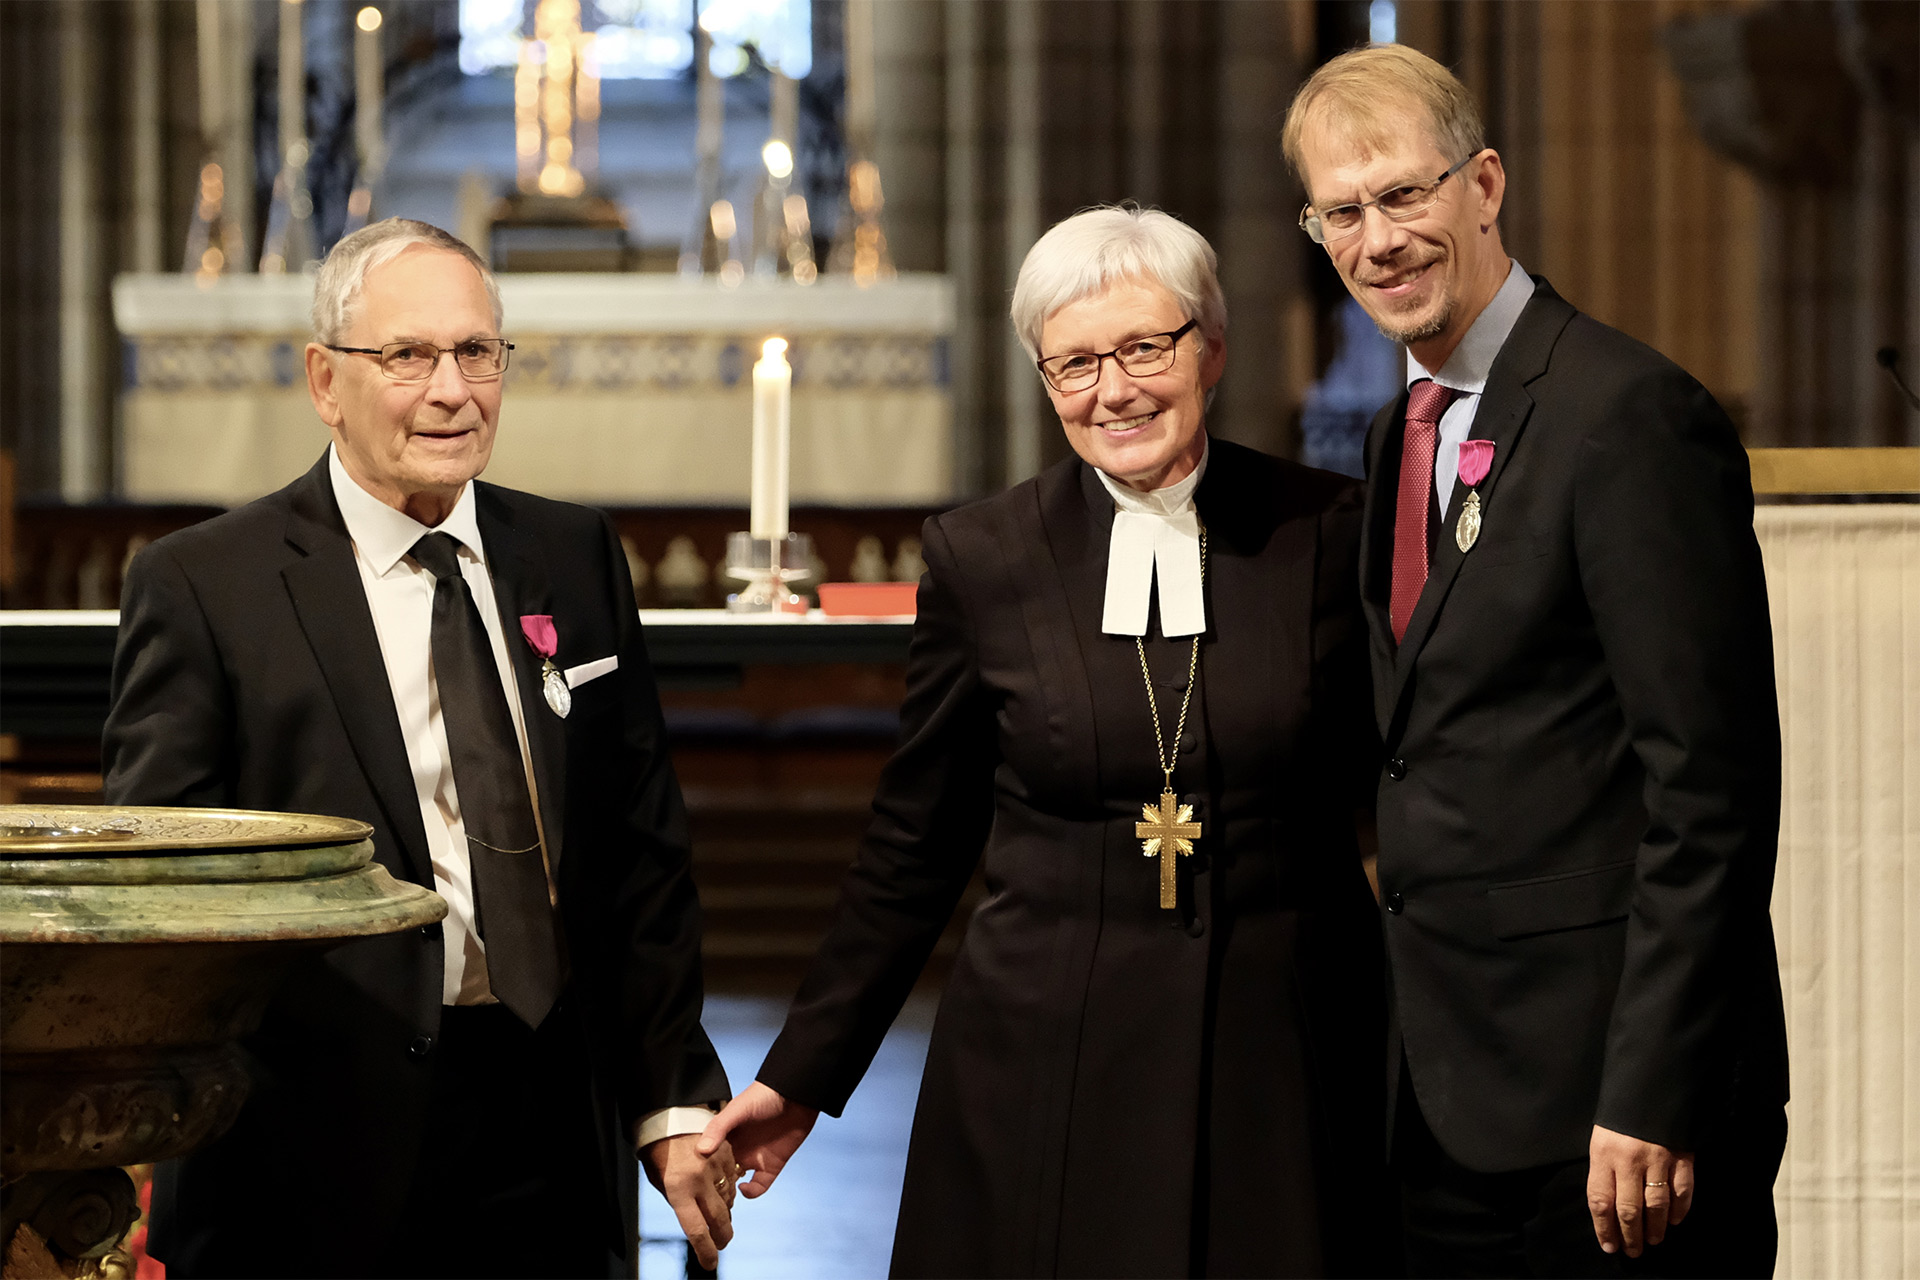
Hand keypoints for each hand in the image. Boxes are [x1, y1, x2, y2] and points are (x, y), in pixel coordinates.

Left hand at [641, 1132, 736, 1269]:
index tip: (710, 1263)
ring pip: (729, 1201)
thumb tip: (698, 1221)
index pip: (695, 1229)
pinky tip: (720, 1192)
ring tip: (718, 1217)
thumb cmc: (659, 1152)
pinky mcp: (726, 1154)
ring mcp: (715, 1165)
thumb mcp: (662, 1182)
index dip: (705, 1250)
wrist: (670, 1118)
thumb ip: (680, 1202)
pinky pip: (733, 1180)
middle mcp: (699, 1178)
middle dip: (722, 1237)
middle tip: (721, 1245)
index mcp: (678, 1188)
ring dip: (725, 1212)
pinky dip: (729, 1190)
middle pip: (718, 1219)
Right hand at [698, 1081, 818, 1198]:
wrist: (796, 1095)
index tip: (689, 1181)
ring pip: (736, 1183)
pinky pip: (759, 1186)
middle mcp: (736, 1149)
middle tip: (702, 1198)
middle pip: (719, 1173)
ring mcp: (753, 1158)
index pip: (706, 1157)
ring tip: (720, 1200)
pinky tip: (744, 1189)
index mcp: (724, 1136)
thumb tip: (701, 1150)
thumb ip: (718, 1128)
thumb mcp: (737, 1109)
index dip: (699, 1170)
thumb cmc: (764, 1095)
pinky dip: (752, 1192)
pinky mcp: (771, 1166)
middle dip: (712, 1186)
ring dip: (729, 1193)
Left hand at [1587, 1125, 1695, 1257]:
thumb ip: (1605, 1170)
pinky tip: (1674, 1220)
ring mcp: (1658, 1158)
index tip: (1609, 1246)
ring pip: (1656, 1206)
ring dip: (1655, 1229)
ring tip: (1653, 1241)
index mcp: (1603, 1154)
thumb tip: (1607, 1209)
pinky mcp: (1682, 1155)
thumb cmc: (1621, 1115)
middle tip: (1633, 1252)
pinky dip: (1679, 1210)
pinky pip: (1682, 1191)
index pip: (1600, 1201)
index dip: (1604, 1228)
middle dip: (1631, 1236)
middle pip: (1629, 1210)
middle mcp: (1629, 1159)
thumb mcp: (1602, 1139)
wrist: (1650, 1084)